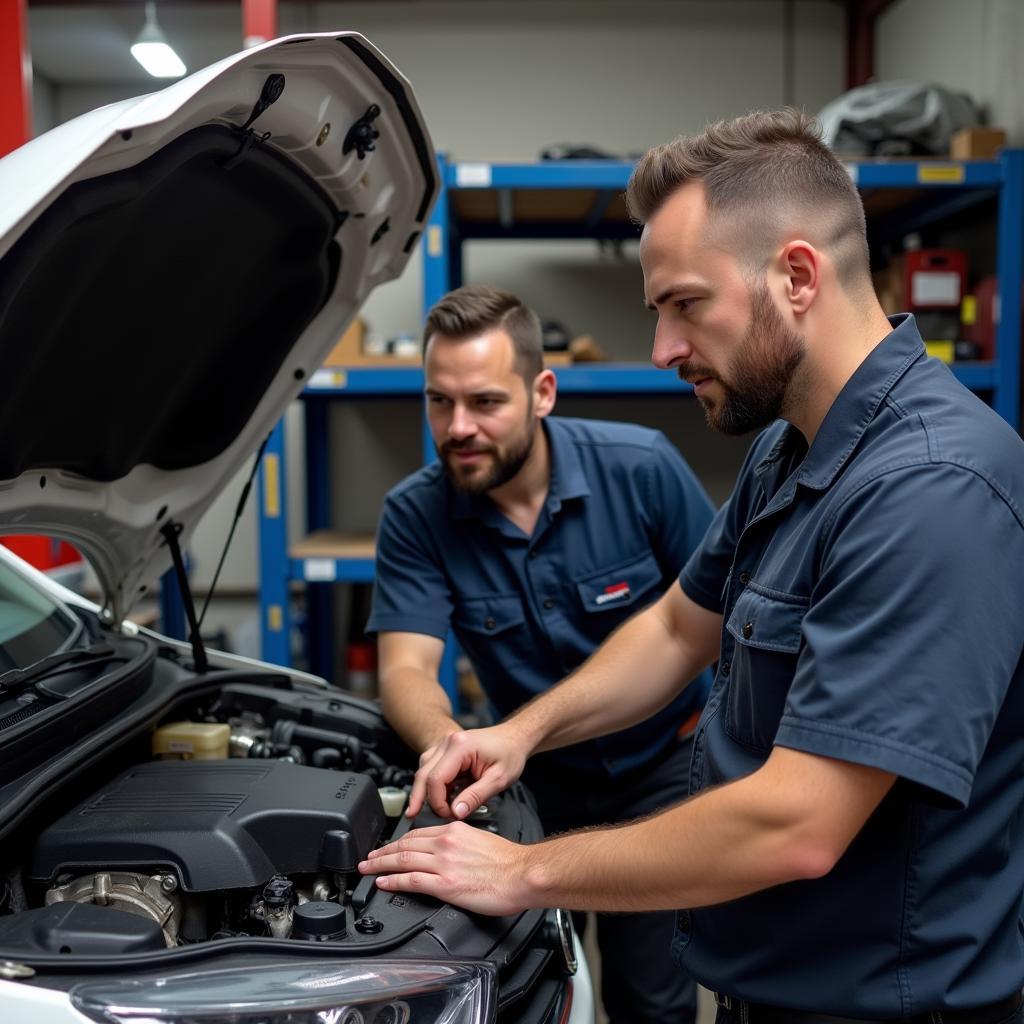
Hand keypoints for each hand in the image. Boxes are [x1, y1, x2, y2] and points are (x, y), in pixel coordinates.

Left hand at [359, 822, 530, 915]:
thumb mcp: (480, 839)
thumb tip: (448, 850)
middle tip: (367, 857)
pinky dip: (393, 881)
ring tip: (368, 869)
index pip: (417, 834)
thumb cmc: (509, 861)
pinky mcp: (446, 884)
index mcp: (454, 830)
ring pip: (403, 860)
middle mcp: (446, 843)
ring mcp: (444, 864)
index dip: (397, 841)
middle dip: (382, 852)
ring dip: (380, 865)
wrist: (523, 874)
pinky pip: (411, 881)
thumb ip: (460, 842)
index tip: (387, 847)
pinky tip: (383, 882)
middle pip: (404, 845)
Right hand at [406, 724, 526, 819]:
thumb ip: (476, 797)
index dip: (437, 802)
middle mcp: (447, 742)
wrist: (515, 738)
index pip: (435, 778)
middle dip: (421, 799)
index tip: (448, 815)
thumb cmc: (510, 753)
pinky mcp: (445, 750)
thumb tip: (456, 813)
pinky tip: (442, 798)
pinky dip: (434, 785)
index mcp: (460, 746)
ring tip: (437, 809)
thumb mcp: (498, 779)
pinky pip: (431, 769)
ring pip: (424, 771)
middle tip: (416, 817)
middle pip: (423, 774)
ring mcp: (444, 744)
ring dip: (427, 792)